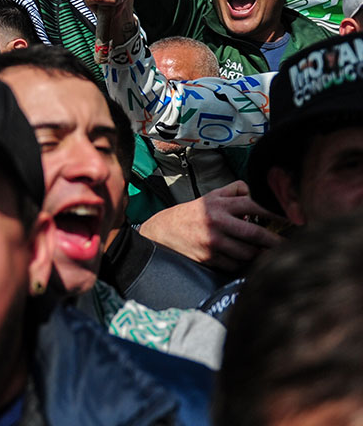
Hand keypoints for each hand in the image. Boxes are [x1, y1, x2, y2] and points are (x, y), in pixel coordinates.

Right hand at [138, 181, 282, 273]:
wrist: (163, 231)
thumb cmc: (191, 214)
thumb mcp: (210, 197)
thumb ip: (234, 191)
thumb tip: (258, 191)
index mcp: (219, 204)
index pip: (254, 205)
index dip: (276, 212)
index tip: (293, 218)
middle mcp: (217, 221)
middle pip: (255, 233)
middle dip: (276, 241)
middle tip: (291, 245)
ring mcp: (213, 241)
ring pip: (247, 252)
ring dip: (259, 254)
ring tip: (266, 253)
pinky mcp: (208, 258)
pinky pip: (234, 265)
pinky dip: (242, 264)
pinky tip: (243, 260)